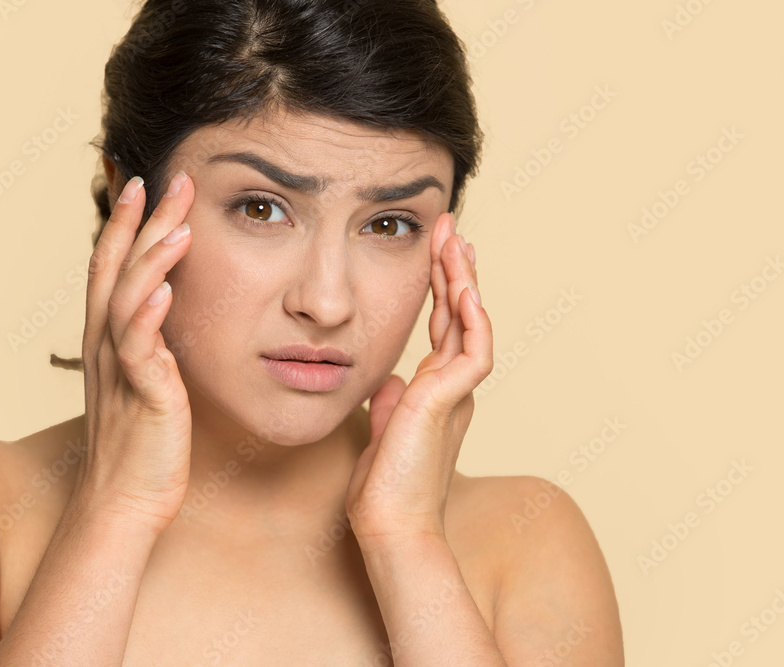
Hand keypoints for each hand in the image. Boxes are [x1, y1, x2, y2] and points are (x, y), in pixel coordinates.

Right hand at [72, 170, 195, 533]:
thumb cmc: (141, 445)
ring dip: (150, 258)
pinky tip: (164, 291)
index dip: (125, 223)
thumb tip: (166, 309)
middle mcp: (106, 346)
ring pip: (125, 300)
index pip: (110, 267)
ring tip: (177, 223)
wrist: (123, 503)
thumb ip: (150, 343)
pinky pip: (140, 351)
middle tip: (171, 178)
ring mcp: (120, 370)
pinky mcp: (141, 397)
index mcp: (108, 339)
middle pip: (115, 269)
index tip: (143, 181)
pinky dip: (148, 318)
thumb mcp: (145, 381)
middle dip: (143, 221)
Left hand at [345, 212, 492, 542]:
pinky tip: (464, 287)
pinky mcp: (450, 402)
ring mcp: (455, 395)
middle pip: (459, 315)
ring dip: (462, 280)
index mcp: (434, 392)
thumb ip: (388, 404)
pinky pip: (473, 351)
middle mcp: (451, 388)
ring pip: (469, 324)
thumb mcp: (382, 434)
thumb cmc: (382, 490)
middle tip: (449, 228)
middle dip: (454, 270)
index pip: (442, 328)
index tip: (435, 253)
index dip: (440, 289)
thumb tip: (387, 381)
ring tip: (454, 239)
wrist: (389, 526)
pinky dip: (471, 318)